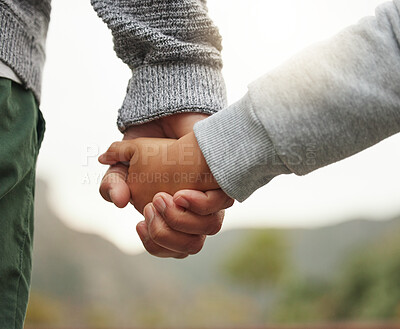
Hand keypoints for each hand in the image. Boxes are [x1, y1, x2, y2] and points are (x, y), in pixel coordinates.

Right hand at [99, 113, 233, 257]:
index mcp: (175, 217)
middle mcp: (198, 212)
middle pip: (192, 246)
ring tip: (162, 197)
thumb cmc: (149, 150)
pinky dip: (200, 204)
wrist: (171, 121)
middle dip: (166, 234)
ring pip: (210, 228)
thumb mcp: (122, 167)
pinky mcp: (224, 181)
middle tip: (151, 207)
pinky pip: (221, 202)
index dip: (155, 244)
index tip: (139, 224)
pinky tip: (182, 194)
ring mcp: (213, 198)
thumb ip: (113, 184)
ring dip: (181, 219)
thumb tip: (117, 200)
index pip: (173, 250)